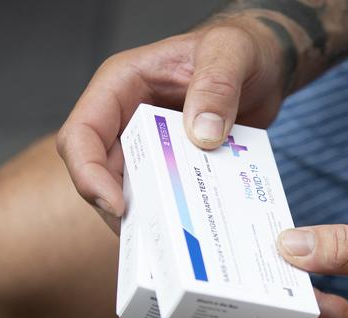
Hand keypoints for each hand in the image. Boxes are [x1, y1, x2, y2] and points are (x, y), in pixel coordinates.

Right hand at [56, 19, 286, 230]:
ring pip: (128, 190)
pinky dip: (173, 213)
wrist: (264, 66)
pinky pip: (162, 194)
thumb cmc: (242, 47)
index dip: (88, 174)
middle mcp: (126, 117)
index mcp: (122, 85)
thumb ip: (216, 85)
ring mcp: (148, 144)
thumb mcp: (232, 53)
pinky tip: (193, 230)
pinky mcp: (172, 164)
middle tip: (151, 235)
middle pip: (98, 172)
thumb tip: (202, 136)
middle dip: (116, 206)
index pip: (82, 134)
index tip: (117, 205)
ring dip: (146, 216)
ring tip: (173, 239)